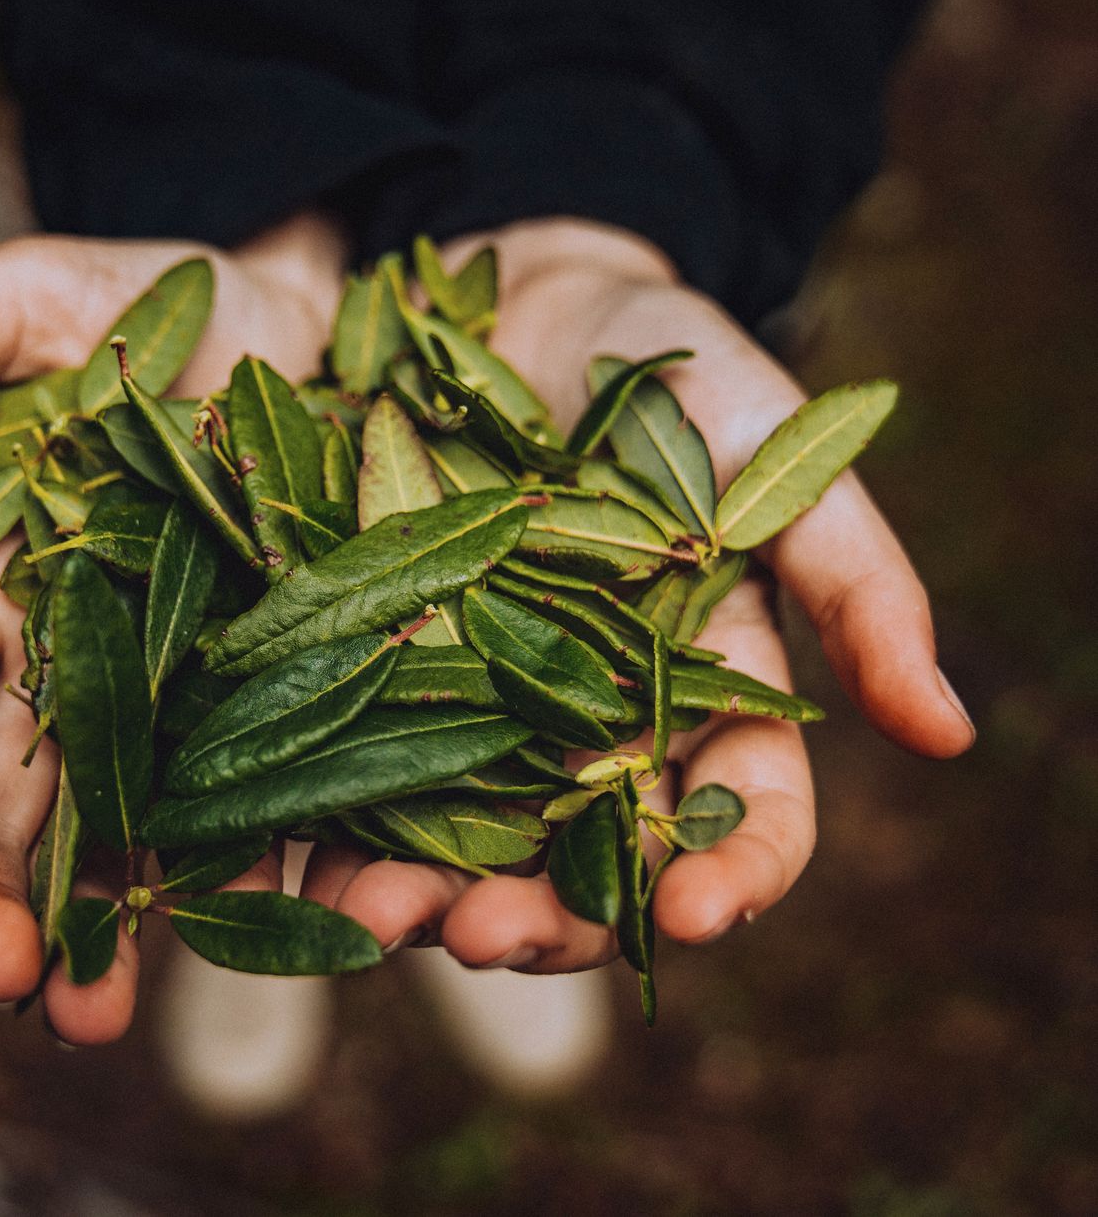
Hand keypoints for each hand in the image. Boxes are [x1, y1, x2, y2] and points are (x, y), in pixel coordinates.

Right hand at [0, 216, 348, 1041]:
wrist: (301, 336)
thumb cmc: (152, 309)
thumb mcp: (44, 297)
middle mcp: (74, 680)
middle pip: (15, 808)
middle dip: (0, 899)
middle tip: (17, 988)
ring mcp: (187, 710)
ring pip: (137, 842)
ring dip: (126, 936)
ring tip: (113, 1020)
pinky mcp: (296, 714)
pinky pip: (285, 807)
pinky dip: (288, 873)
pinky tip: (304, 929)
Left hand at [292, 217, 974, 972]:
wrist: (522, 298)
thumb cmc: (671, 373)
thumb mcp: (774, 455)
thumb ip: (856, 582)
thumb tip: (949, 732)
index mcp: (703, 696)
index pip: (736, 820)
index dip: (729, 878)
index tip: (693, 913)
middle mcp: (588, 729)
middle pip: (581, 863)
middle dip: (543, 916)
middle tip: (491, 934)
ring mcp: (476, 709)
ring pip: (457, 839)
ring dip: (420, 896)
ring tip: (375, 914)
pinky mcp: (375, 672)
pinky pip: (349, 768)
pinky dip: (322, 823)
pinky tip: (284, 859)